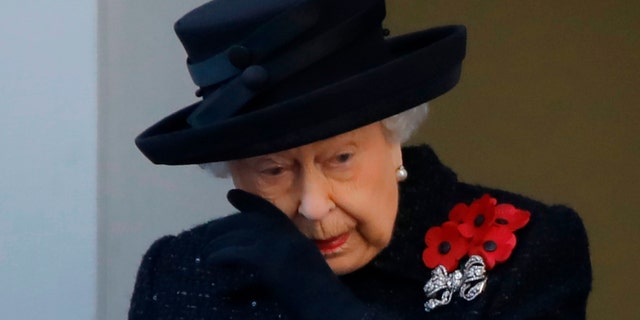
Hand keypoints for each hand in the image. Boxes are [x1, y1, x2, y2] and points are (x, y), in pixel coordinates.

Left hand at [203, 189, 372, 318]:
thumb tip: (255, 258)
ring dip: (217, 245)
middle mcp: (286, 236)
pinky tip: (211, 263)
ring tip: (205, 255)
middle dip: (223, 226)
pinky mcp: (266, 261)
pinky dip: (220, 257)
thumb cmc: (317, 298)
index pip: (268, 211)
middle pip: (246, 222)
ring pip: (237, 237)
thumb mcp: (302, 271)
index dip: (248, 201)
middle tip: (206, 236)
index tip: (232, 195)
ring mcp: (277, 247)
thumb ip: (282, 259)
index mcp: (295, 237)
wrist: (327, 307)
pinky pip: (234, 253)